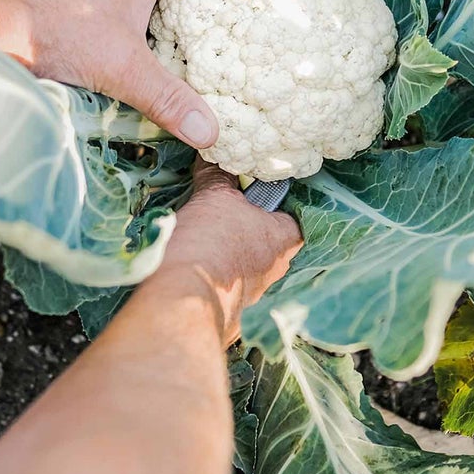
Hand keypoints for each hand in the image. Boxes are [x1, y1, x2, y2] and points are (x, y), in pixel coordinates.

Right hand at [145, 160, 302, 344]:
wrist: (178, 305)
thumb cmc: (209, 245)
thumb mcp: (213, 197)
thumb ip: (218, 176)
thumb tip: (214, 156)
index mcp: (286, 241)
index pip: (295, 214)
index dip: (275, 201)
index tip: (254, 192)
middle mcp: (276, 273)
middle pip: (266, 241)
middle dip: (244, 228)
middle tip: (220, 212)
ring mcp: (254, 300)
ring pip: (244, 268)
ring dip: (226, 255)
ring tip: (199, 238)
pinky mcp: (229, 317)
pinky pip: (223, 290)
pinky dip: (211, 279)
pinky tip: (191, 267)